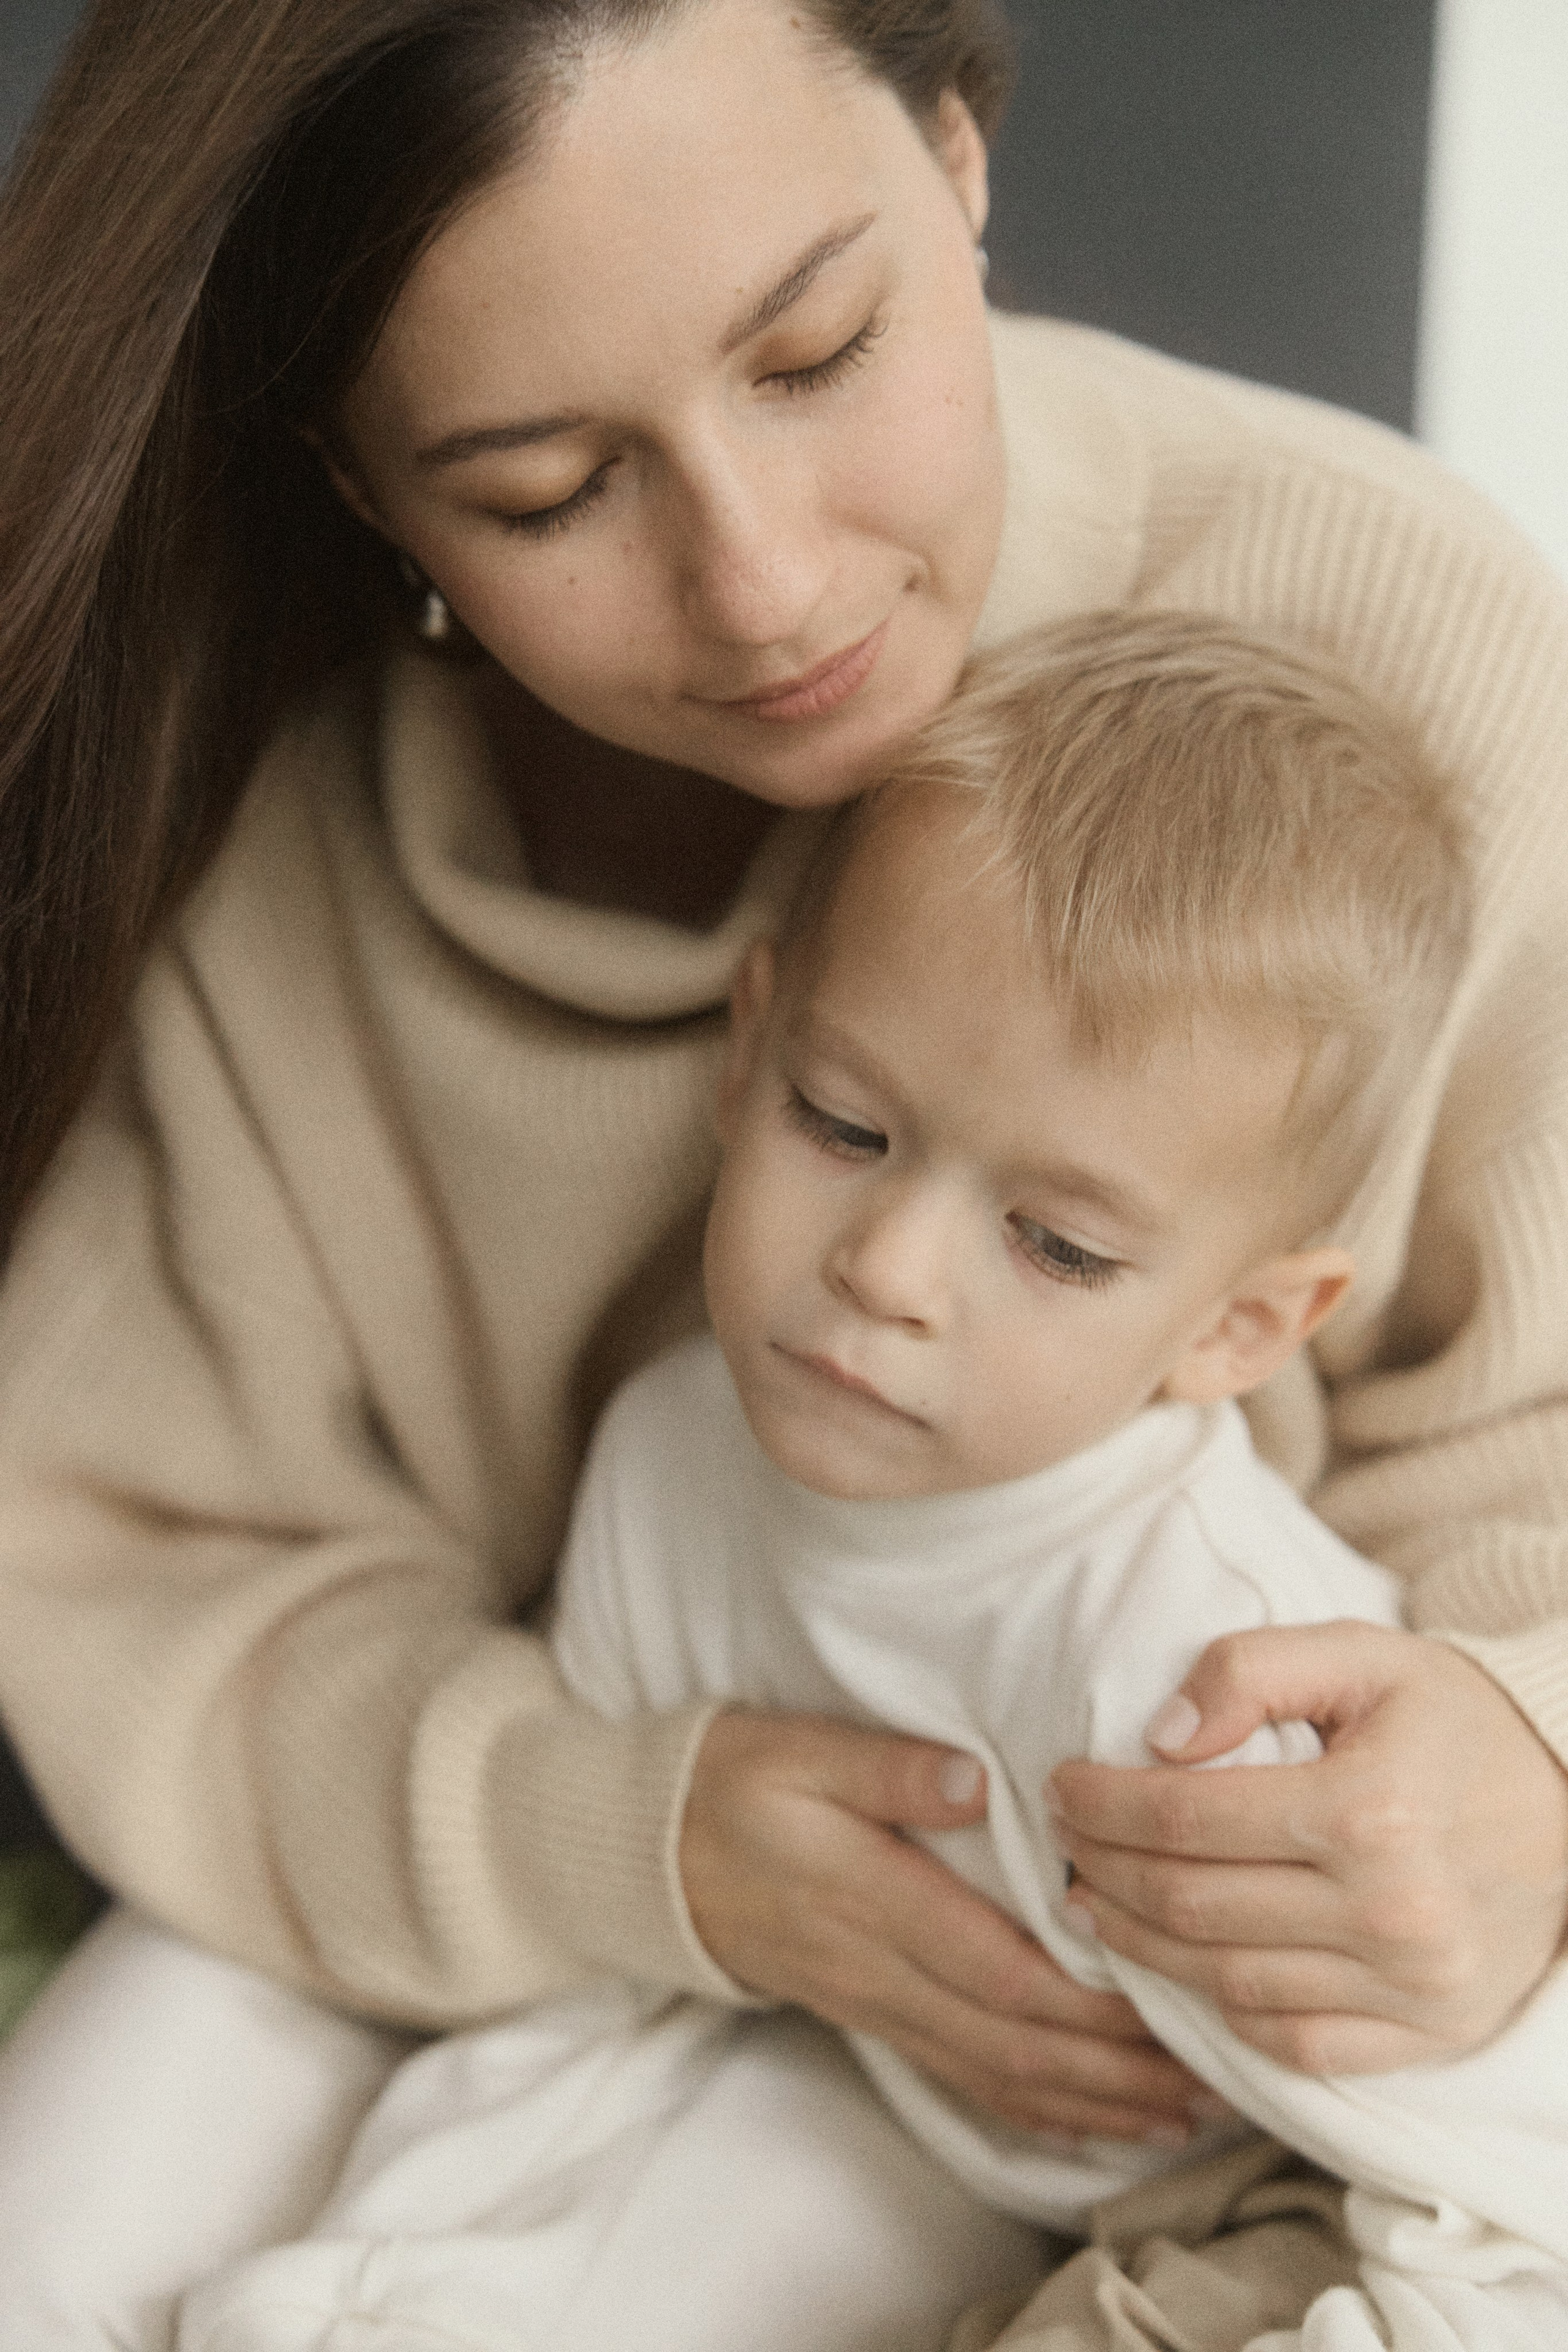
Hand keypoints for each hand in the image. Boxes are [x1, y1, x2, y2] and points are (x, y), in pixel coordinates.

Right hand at [679, 1707, 1222, 2143]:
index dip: (1082, 1993)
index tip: (1163, 1992)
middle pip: (1015, 2037)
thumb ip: (888, 1766)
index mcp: (871, 1898)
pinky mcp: (880, 2019)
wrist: (657, 1854)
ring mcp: (880, 2005)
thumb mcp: (799, 1750)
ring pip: (1003, 2074)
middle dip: (1117, 2062)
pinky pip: (971, 2081)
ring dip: (1097, 2099)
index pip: (994, 1965)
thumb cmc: (737, 1784)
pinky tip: (1103, 2119)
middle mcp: (882, 1969)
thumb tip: (976, 1777)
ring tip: (1186, 2105)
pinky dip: (1044, 2109)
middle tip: (1211, 2064)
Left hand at [1050, 1621, 1567, 2072]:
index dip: (1101, 1806)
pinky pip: (1293, 2042)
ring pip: (1226, 1982)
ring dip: (1141, 1946)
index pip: (1184, 1820)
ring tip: (1095, 1903)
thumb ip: (1252, 1671)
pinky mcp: (1427, 2033)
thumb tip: (1159, 1739)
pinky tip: (1185, 1968)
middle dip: (1104, 1871)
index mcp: (1367, 1811)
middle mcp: (1389, 1912)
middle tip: (1063, 1842)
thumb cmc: (1454, 1720)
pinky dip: (1224, 2010)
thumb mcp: (1361, 1656)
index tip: (1060, 1787)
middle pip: (1192, 1905)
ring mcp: (1411, 1987)